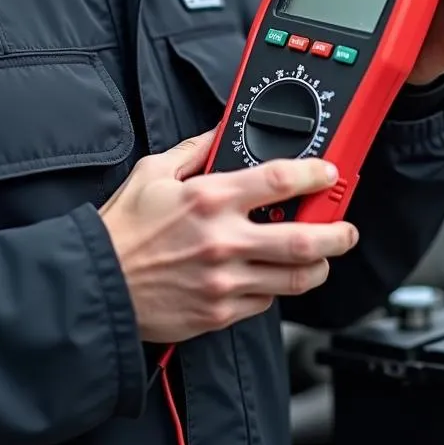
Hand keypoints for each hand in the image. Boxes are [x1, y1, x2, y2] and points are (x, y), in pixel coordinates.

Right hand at [98, 132, 358, 344]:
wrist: (97, 284)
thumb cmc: (122, 229)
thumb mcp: (152, 172)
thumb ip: (194, 149)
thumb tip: (220, 131)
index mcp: (209, 199)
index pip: (280, 181)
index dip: (315, 175)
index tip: (329, 174)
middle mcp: (223, 240)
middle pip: (304, 239)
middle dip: (338, 234)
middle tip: (346, 230)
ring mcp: (225, 280)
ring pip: (295, 279)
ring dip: (318, 267)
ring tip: (322, 258)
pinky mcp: (219, 312)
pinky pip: (265, 304)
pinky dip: (275, 290)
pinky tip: (271, 278)